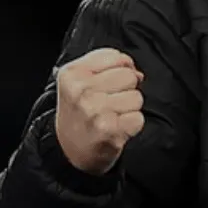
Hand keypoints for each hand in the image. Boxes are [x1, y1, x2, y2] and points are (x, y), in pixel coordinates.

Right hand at [54, 47, 146, 174]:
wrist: (68, 150)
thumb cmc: (79, 112)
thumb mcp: (80, 80)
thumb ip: (108, 66)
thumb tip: (138, 73)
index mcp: (73, 73)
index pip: (118, 57)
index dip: (119, 70)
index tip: (107, 84)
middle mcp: (81, 91)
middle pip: (129, 76)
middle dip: (124, 90)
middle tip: (107, 104)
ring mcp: (95, 111)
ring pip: (137, 98)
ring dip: (128, 109)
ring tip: (111, 117)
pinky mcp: (109, 130)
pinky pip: (138, 118)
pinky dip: (131, 126)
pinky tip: (116, 129)